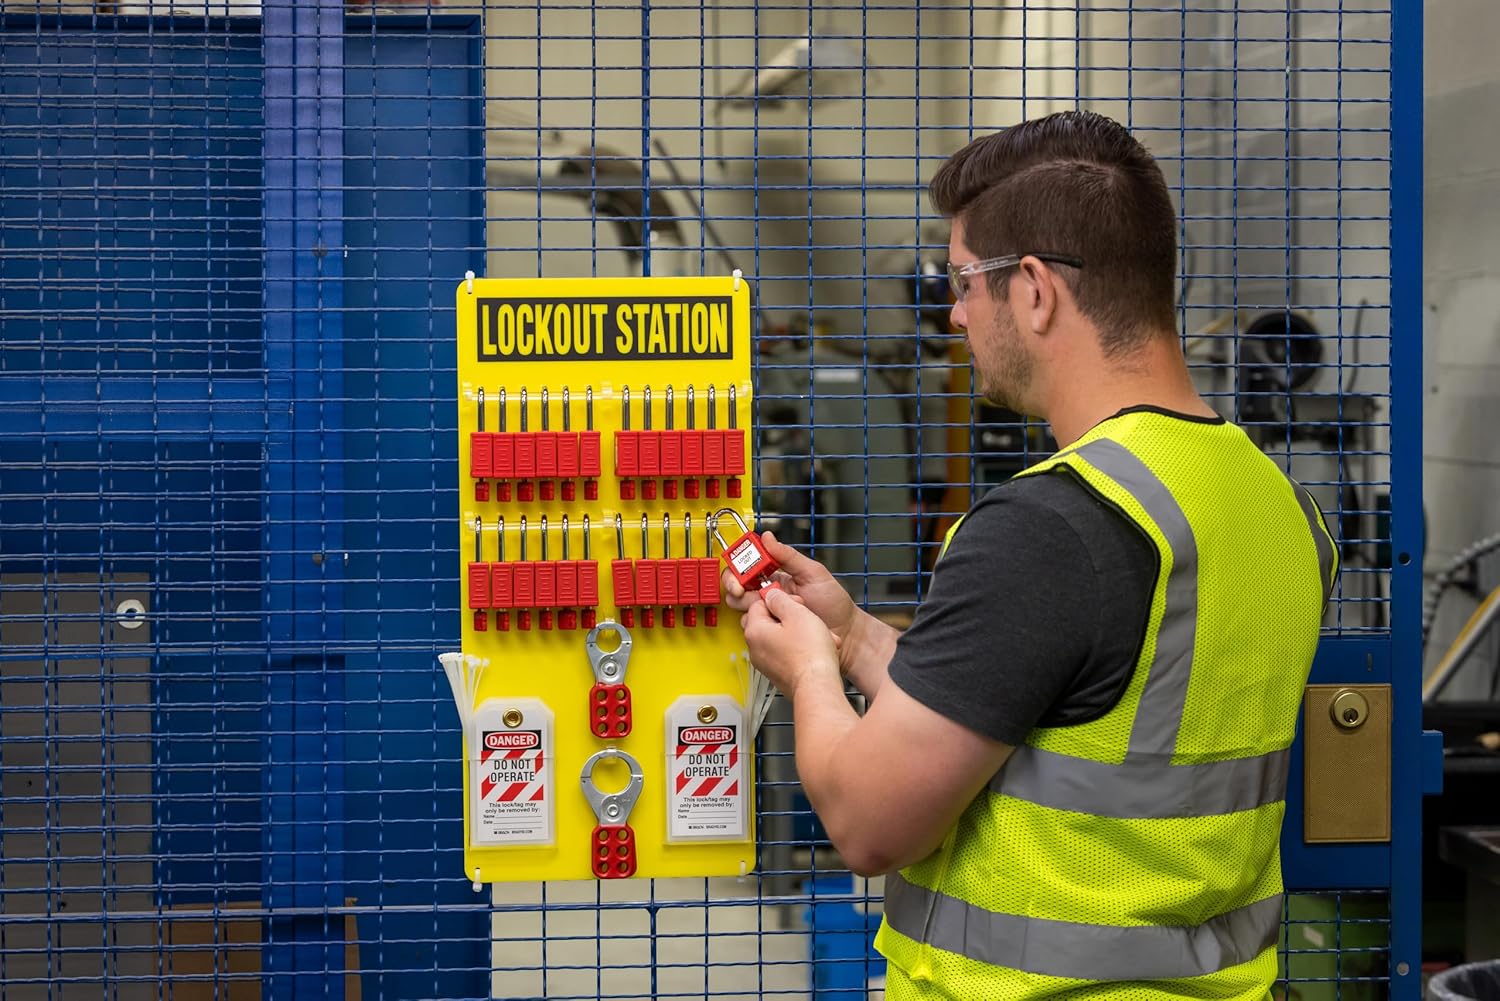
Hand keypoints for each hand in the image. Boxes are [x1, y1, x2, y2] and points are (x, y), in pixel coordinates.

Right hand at [721, 532, 857, 644]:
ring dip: (749, 605)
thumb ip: (789, 556)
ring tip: (769, 606)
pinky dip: (757, 623)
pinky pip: (752, 627)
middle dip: (736, 585)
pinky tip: (773, 620)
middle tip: (744, 590)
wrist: (844, 632)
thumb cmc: (833, 602)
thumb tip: (767, 537)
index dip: (738, 565)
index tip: (742, 570)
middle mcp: (767, 592)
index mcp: (775, 574)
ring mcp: (768, 613)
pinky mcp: (769, 631)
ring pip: (741, 606)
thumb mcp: (813, 572)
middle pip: (737, 585)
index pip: (747, 564)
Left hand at [741, 586, 839, 696]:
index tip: (792, 602)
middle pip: (766, 621)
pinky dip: (799, 648)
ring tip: (815, 634)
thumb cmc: (809, 655)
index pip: (758, 604)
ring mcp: (766, 663)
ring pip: (778, 637)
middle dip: (787, 616)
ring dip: (797, 632)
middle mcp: (755, 649)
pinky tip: (816, 649)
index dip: (778, 599)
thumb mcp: (797, 614)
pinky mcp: (778, 673)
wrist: (818, 686)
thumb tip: (772, 596)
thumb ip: (781, 600)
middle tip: (803, 616)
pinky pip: (785, 653)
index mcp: (755, 631)